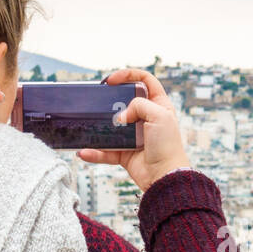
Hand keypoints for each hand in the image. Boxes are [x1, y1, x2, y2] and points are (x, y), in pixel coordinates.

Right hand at [77, 68, 190, 192]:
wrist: (165, 177)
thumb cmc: (168, 146)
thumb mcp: (159, 115)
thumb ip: (138, 105)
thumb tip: (120, 117)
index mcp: (158, 106)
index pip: (145, 80)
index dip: (128, 75)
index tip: (111, 80)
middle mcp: (146, 119)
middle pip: (124, 102)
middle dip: (110, 100)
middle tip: (98, 101)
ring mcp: (134, 136)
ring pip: (112, 126)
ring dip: (98, 127)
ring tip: (88, 125)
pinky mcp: (125, 153)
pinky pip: (106, 151)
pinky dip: (94, 152)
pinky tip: (84, 151)